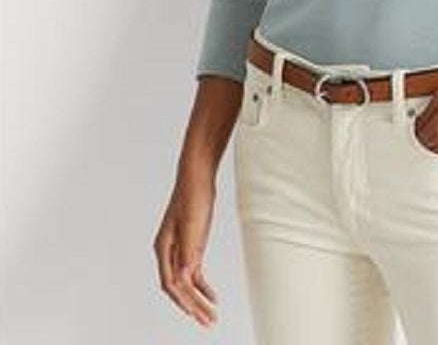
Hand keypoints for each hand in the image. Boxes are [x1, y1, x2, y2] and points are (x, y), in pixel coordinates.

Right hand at [153, 171, 218, 326]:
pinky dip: (202, 286)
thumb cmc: (193, 195)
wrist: (197, 175)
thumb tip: (184, 277)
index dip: (185, 302)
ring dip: (198, 300)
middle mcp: (168, 252)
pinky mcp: (190, 245)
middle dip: (192, 307)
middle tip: (208, 322)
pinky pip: (194, 273)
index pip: (172, 284)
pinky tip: (212, 296)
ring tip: (211, 316)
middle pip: (178, 288)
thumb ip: (189, 250)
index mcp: (163, 248)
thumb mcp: (193, 223)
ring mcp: (179, 249)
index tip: (198, 314)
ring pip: (186, 283)